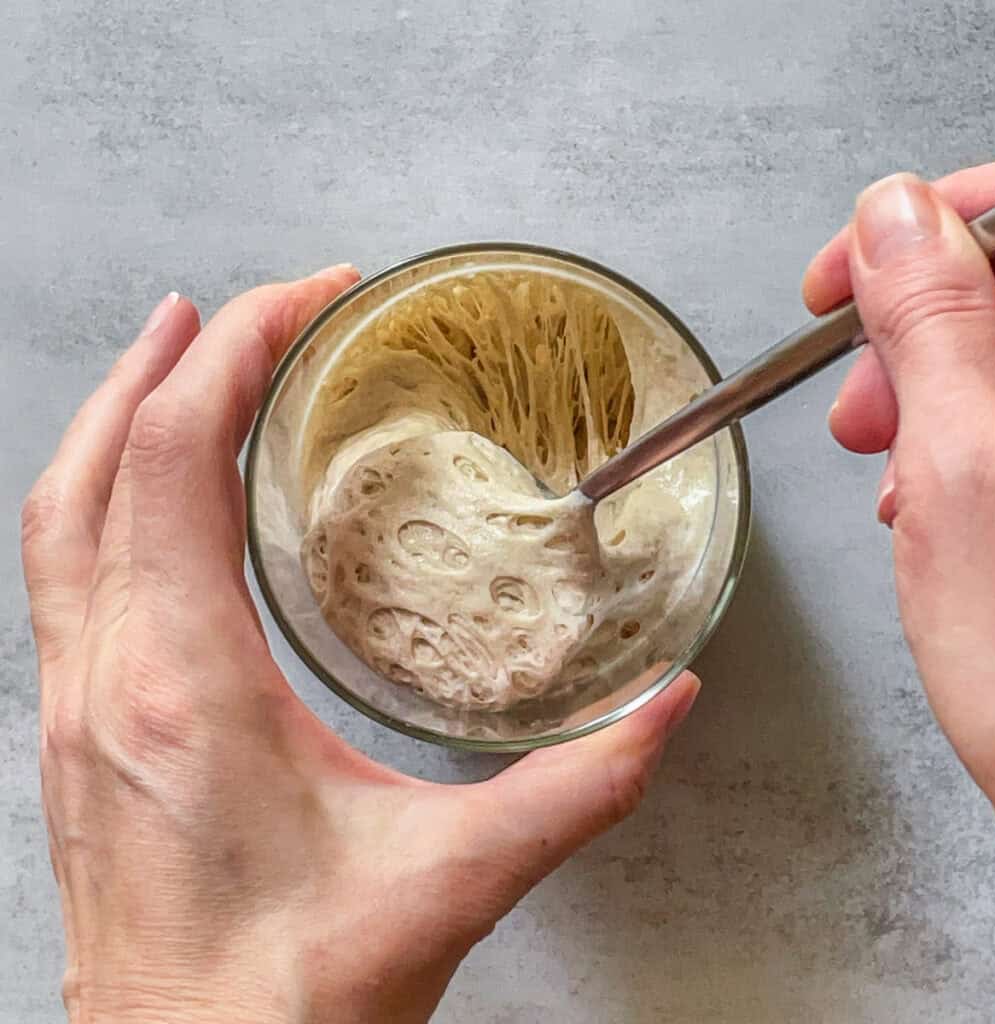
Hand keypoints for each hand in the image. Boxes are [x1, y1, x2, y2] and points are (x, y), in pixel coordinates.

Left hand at [21, 268, 699, 1022]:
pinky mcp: (81, 730)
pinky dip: (103, 492)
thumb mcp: (450, 884)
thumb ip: (574, 791)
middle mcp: (108, 678)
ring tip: (179, 353)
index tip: (308, 301)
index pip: (179, 463)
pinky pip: (64, 570)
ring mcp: (76, 703)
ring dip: (117, 415)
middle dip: (174, 360)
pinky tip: (152, 488)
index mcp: (186, 686)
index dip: (238, 356)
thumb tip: (664, 709)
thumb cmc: (290, 998)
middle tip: (244, 305)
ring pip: (62, 515)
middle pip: (103, 465)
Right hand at [803, 158, 994, 874]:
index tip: (849, 271)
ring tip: (882, 463)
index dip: (935, 223)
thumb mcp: (965, 467)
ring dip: (928, 389)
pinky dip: (955, 433)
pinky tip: (921, 491)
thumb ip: (933, 322)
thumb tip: (892, 214)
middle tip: (859, 396)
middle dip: (920, 326)